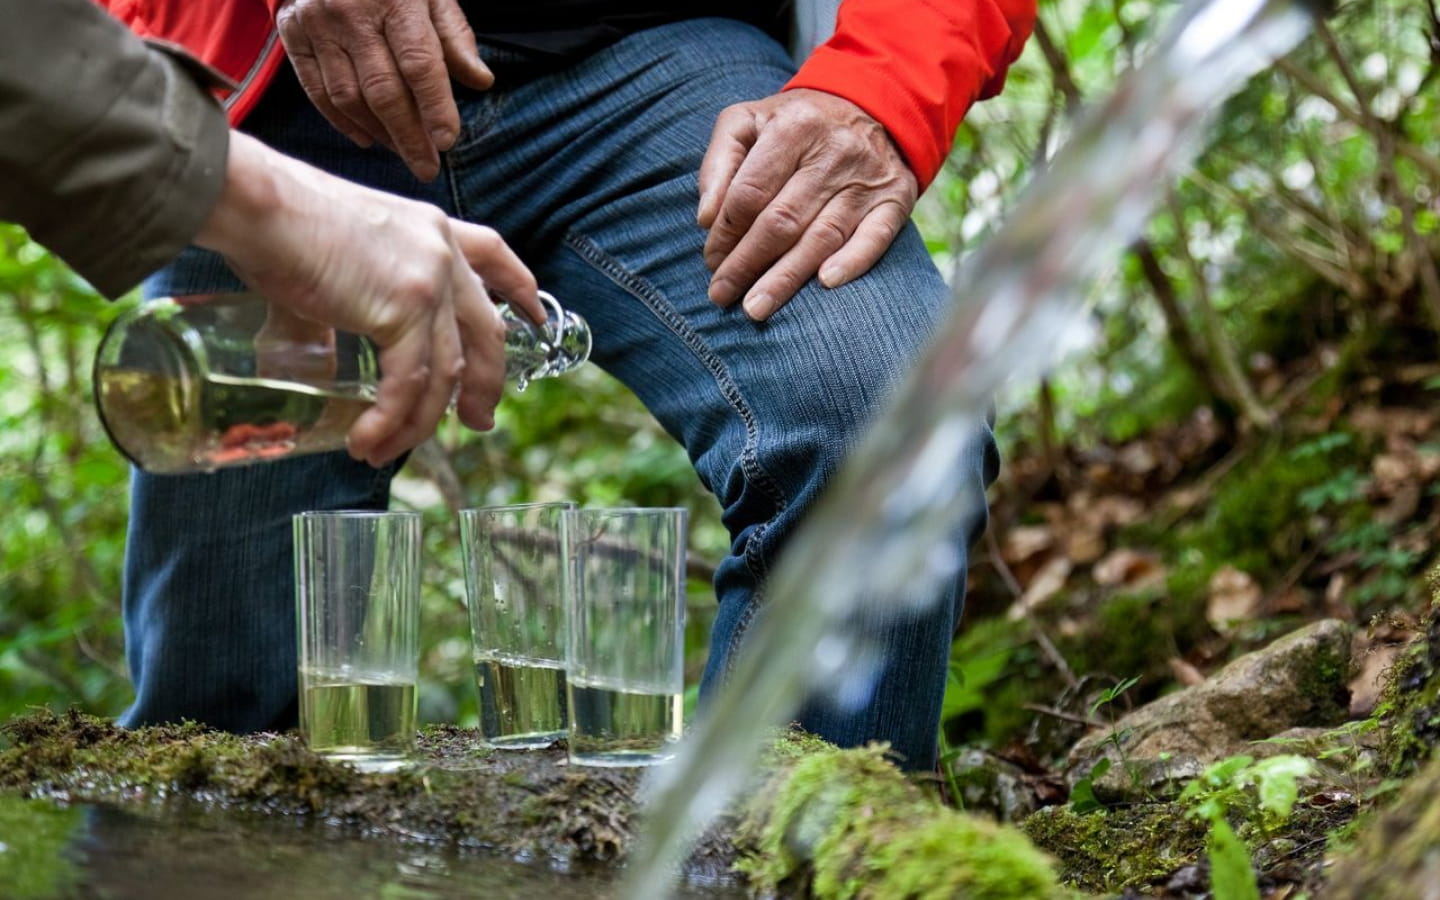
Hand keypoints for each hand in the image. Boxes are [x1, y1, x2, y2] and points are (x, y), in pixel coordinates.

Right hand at [196, 132, 542, 465]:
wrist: (255, 204)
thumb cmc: (276, 223)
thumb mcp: (338, 257)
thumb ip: (348, 306)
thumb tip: (327, 358)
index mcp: (431, 228)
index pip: (495, 255)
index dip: (520, 290)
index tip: (537, 319)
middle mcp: (442, 253)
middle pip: (485, 332)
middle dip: (485, 384)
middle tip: (476, 422)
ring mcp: (429, 282)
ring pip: (446, 372)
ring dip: (419, 422)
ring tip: (389, 450)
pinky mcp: (402, 311)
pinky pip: (409, 384)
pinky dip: (391, 422)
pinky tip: (368, 442)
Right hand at [276, 0, 491, 180]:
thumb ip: (455, 36)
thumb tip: (481, 82)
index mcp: (395, 0)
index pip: (419, 63)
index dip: (435, 106)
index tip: (447, 141)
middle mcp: (352, 13)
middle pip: (383, 90)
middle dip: (409, 136)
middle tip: (427, 168)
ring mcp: (317, 24)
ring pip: (348, 97)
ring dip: (379, 134)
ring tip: (403, 152)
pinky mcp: (292, 34)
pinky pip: (317, 91)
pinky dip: (342, 122)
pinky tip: (368, 139)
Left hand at [697, 89, 918, 320]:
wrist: (872, 106)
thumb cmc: (794, 124)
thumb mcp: (747, 121)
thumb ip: (718, 164)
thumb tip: (706, 219)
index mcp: (793, 126)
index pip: (750, 192)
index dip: (725, 233)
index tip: (711, 261)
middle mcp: (833, 151)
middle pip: (782, 220)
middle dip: (746, 264)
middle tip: (722, 295)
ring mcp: (867, 178)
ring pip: (822, 236)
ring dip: (786, 278)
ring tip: (755, 308)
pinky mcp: (896, 199)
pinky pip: (875, 237)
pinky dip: (852, 262)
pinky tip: (825, 284)